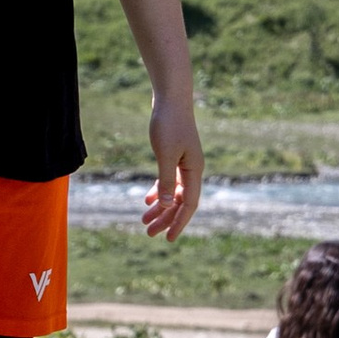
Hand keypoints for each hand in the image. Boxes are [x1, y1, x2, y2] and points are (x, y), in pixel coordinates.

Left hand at [142, 99, 202, 241]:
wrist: (170, 99)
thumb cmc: (168, 124)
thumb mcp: (165, 154)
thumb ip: (165, 180)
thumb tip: (166, 205)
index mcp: (194, 171)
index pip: (189, 204)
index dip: (179, 222)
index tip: (168, 238)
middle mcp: (192, 170)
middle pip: (180, 202)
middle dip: (166, 219)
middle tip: (149, 234)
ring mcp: (184, 163)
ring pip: (173, 193)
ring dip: (160, 207)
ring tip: (144, 221)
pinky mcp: (175, 156)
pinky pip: (168, 180)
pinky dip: (159, 191)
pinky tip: (147, 200)